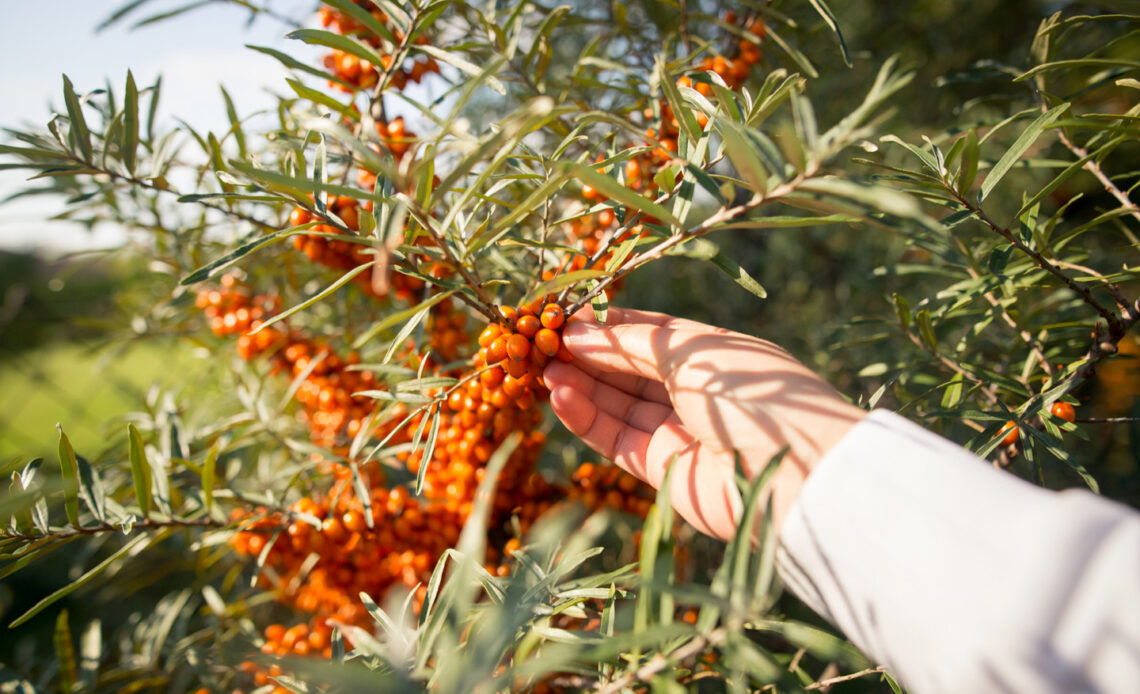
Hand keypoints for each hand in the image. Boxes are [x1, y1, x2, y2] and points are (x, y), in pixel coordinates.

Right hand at [542, 307, 866, 539]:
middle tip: (539, 342)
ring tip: (539, 368)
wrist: (791, 471)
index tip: (565, 316)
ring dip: (577, 384)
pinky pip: (613, 437)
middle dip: (585, 354)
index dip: (607, 326)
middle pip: (626, 369)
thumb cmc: (751, 393)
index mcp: (711, 353)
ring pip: (614, 403)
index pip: (648, 334)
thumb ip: (630, 343)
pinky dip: (583, 416)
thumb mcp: (691, 350)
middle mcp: (693, 390)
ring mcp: (677, 430)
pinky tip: (556, 394)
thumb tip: (579, 330)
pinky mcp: (660, 469)